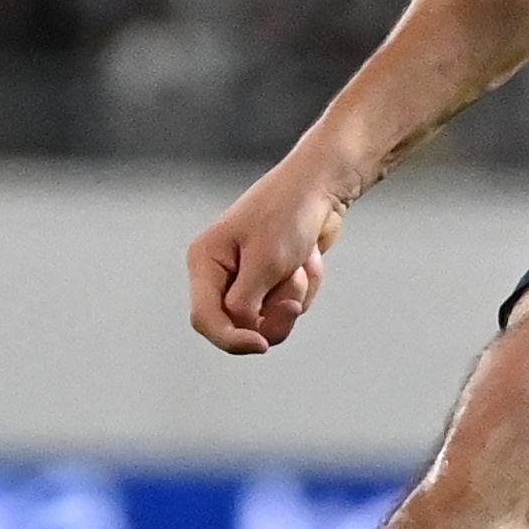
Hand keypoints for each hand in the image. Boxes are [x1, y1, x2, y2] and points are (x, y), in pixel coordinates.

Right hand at [188, 153, 353, 355]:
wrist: (323, 185)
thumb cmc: (289, 214)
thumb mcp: (265, 262)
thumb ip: (246, 304)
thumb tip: (244, 331)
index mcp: (205, 263)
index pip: (205, 320)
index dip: (231, 339)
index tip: (262, 343)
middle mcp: (221, 273)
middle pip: (240, 325)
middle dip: (274, 313)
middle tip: (294, 297)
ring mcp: (249, 277)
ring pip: (270, 317)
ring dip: (295, 293)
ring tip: (301, 260)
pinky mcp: (274, 278)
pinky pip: (290, 305)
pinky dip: (306, 285)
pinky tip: (309, 257)